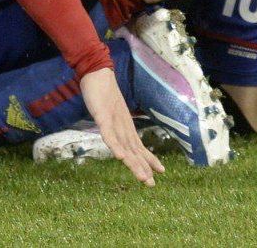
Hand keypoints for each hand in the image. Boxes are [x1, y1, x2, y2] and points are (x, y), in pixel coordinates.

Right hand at [81, 67, 162, 186]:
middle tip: (151, 184)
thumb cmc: (103, 91)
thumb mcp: (110, 111)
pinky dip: (115, 146)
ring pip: (124, 146)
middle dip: (143, 167)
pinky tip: (121, 157)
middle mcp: (123, 126)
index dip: (148, 160)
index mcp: (125, 126)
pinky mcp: (102, 116)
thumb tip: (119, 133)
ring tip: (142, 177)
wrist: (97, 71)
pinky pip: (108, 134)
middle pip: (134, 150)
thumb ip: (114, 124)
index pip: (138, 146)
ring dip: (133, 163)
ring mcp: (113, 121)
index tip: (160, 172)